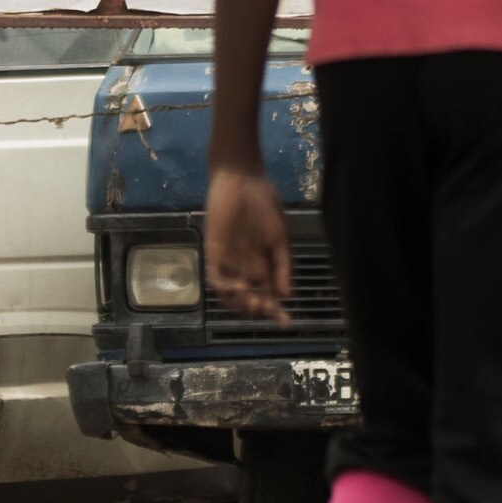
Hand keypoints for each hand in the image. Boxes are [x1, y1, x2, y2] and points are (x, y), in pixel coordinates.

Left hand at [205, 165, 292, 323]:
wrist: (243, 179)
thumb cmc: (264, 203)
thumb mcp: (279, 236)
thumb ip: (282, 264)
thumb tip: (287, 294)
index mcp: (263, 263)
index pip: (269, 293)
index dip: (276, 310)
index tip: (288, 323)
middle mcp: (245, 266)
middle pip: (250, 297)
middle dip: (258, 308)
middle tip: (266, 309)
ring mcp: (228, 261)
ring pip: (230, 294)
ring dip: (240, 302)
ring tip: (252, 300)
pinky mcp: (213, 252)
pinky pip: (215, 278)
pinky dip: (226, 287)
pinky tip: (239, 287)